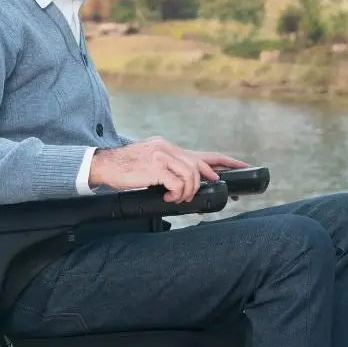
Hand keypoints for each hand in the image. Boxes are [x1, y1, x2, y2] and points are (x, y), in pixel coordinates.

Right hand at [89, 136, 249, 201]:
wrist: (103, 166)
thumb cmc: (125, 170)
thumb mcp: (150, 165)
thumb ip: (168, 169)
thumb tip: (184, 185)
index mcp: (169, 148)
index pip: (202, 155)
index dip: (225, 162)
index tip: (244, 167)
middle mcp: (168, 148)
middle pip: (200, 166)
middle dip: (209, 183)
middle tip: (205, 196)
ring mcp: (162, 155)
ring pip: (191, 175)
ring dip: (188, 192)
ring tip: (177, 198)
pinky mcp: (155, 166)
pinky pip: (177, 182)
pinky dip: (176, 193)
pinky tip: (167, 197)